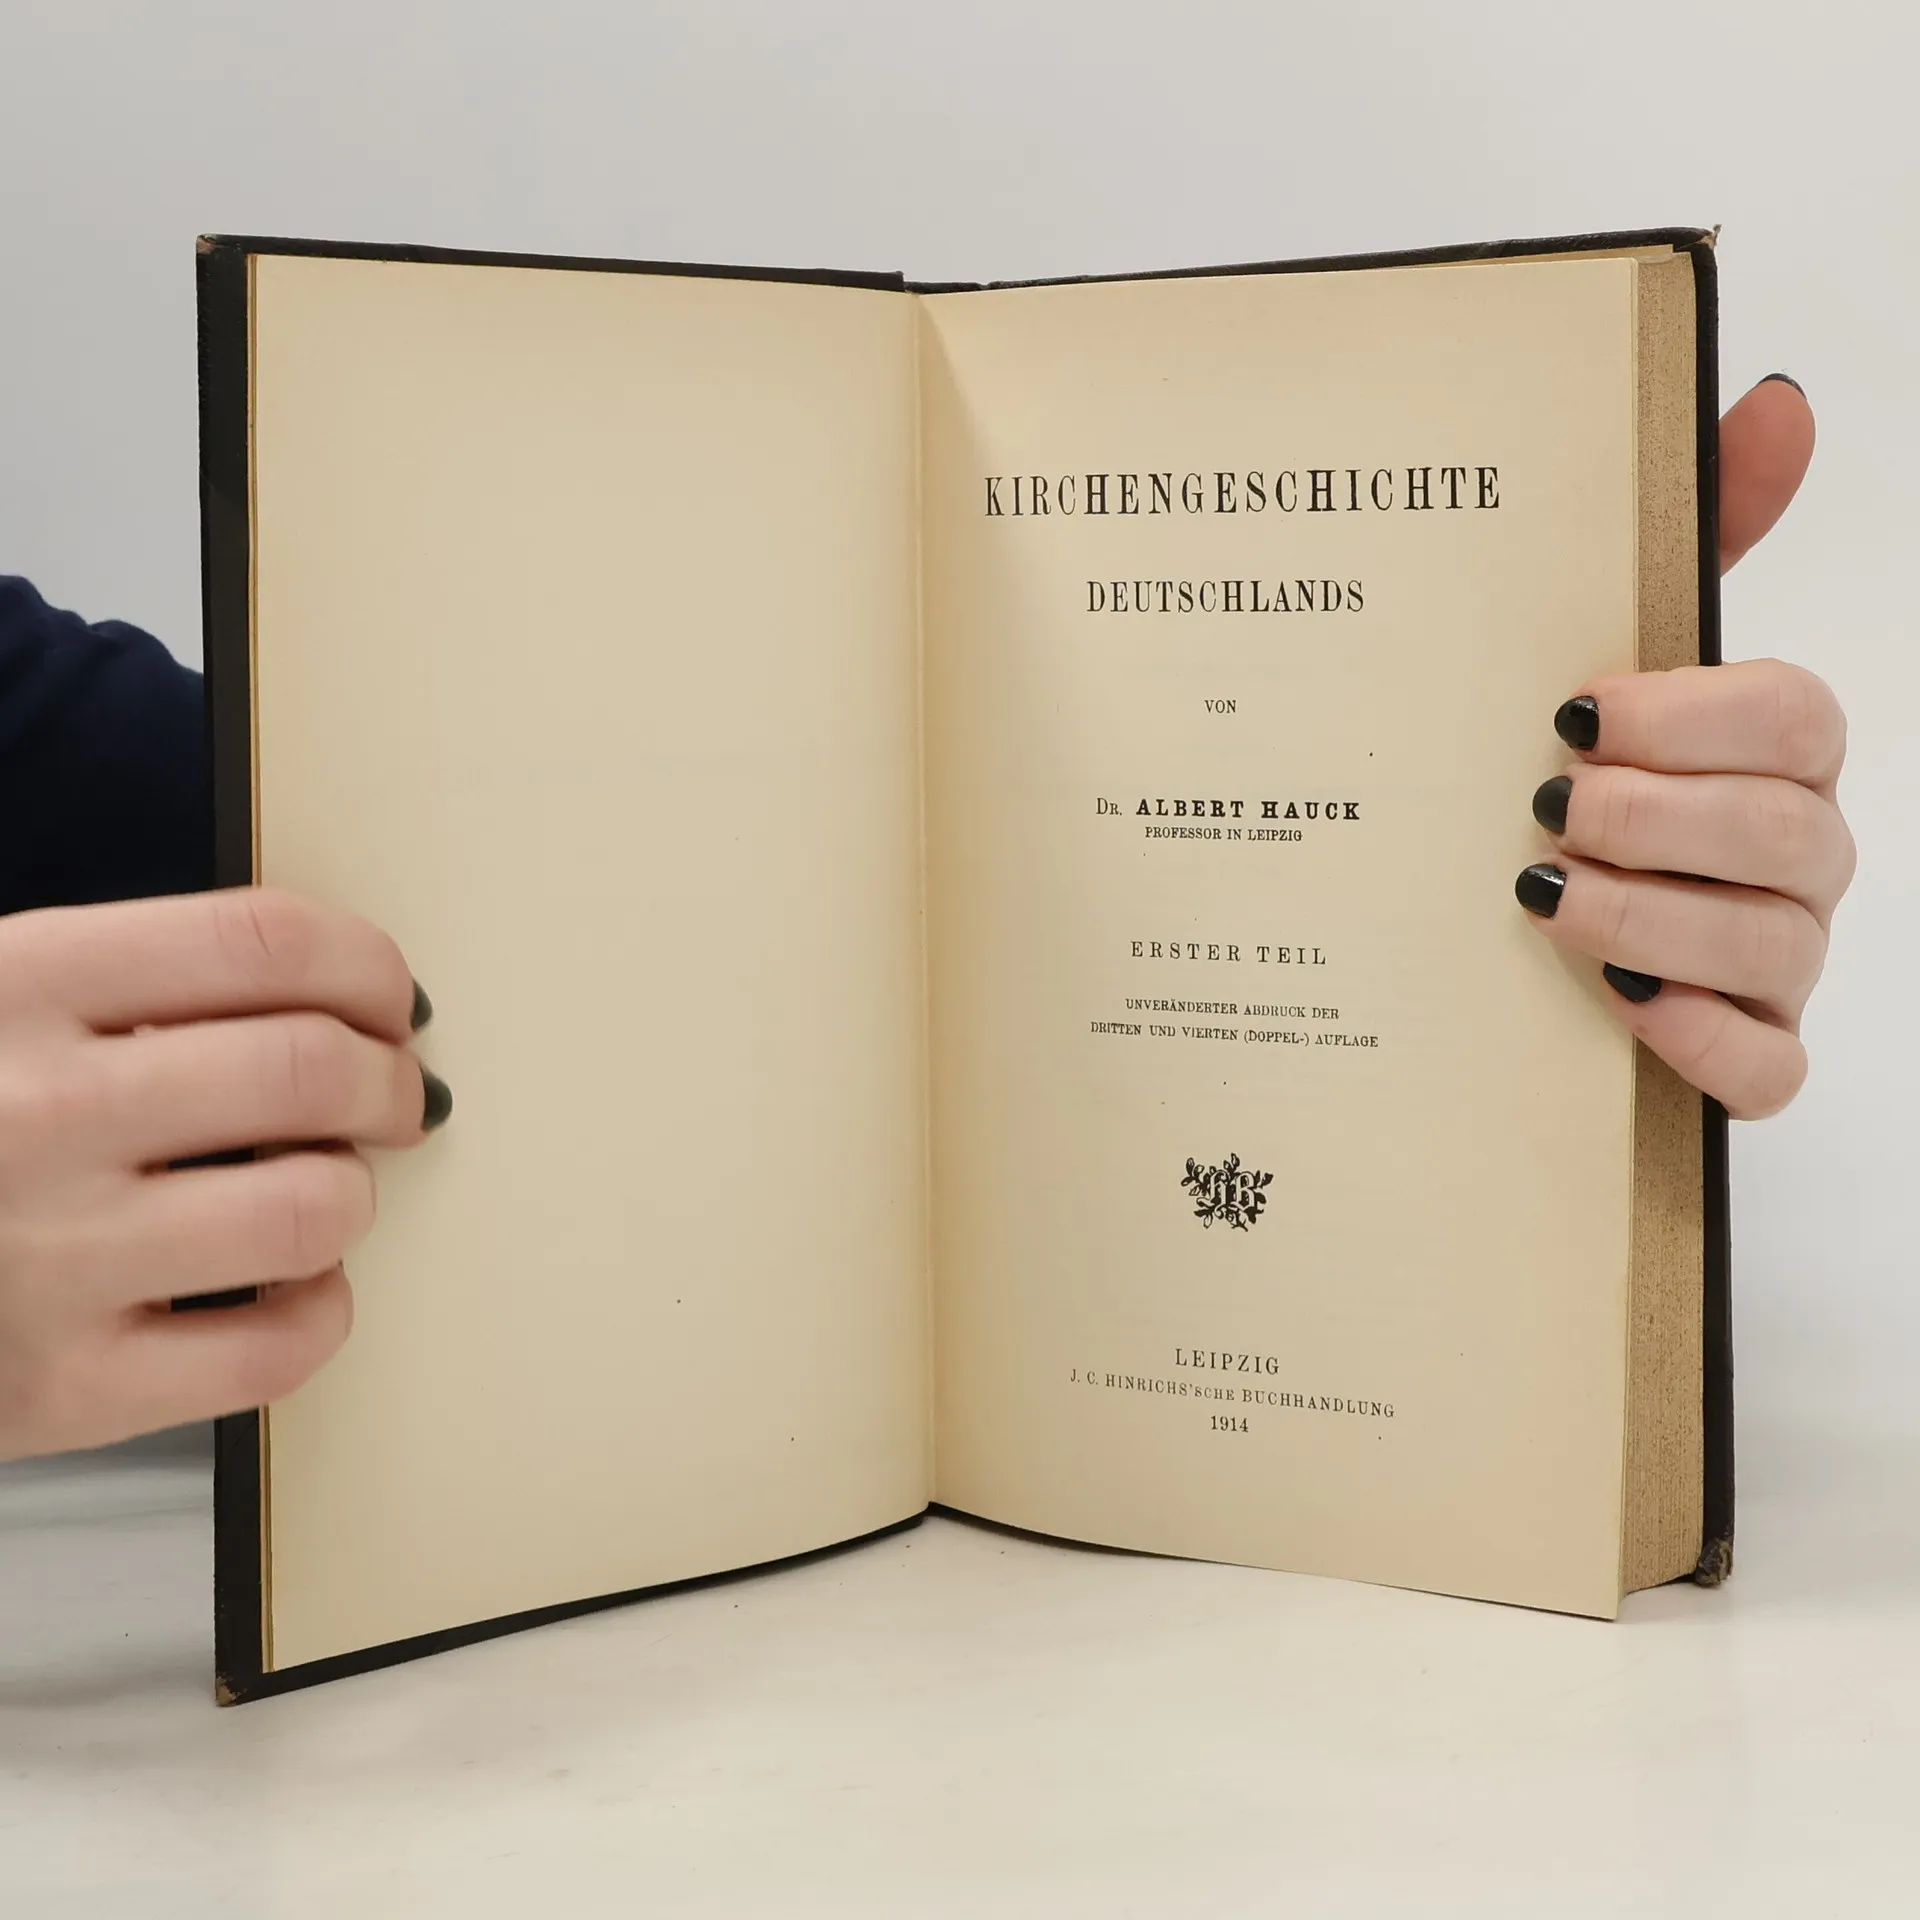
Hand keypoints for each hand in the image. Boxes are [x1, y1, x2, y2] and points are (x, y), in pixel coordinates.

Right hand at [0, 889, 448, 1458]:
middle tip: (394, 1096)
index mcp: (15, 986)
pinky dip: (319, 1311)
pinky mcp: (60, 1391)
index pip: (263, 941)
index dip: (369, 967)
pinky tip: (287, 1286)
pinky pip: (273, 1351)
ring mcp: (46, 1261)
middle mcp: (34, 1116)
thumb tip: (339, 997)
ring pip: (312, 1207)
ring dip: (352, 1192)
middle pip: (311, 1069)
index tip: (390, 999)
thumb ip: (134, 984)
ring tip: (320, 1188)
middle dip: (389, 1080)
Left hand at [1517, 374, 1851, 1117]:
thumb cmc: (1583, 767)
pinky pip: (1768, 1066)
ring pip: (1775, 948)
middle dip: (1661, 817)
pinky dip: (1699, 1040)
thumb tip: (1773, 400)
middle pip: (1789, 832)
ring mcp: (1777, 959)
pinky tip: (1618, 1001)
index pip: (1795, 717)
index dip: (1697, 714)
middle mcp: (1792, 853)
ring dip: (1656, 916)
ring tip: (1543, 891)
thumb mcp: (1613, 649)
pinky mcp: (1744, 1052)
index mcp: (1771, 752)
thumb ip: (1695, 531)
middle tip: (1546, 802)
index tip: (1577, 710)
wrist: (1504, 913)